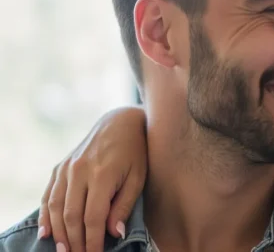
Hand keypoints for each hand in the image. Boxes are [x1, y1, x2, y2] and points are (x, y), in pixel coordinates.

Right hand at [37, 106, 148, 251]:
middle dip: (75, 241)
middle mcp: (80, 171)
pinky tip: (46, 232)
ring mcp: (66, 168)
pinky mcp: (60, 167)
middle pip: (72, 216)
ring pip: (57, 207)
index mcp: (102, 175)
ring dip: (59, 232)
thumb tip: (115, 234)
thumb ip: (124, 206)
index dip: (93, 241)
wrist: (119, 123)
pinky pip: (49, 194)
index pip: (93, 217)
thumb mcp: (138, 178)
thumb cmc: (135, 152)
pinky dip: (46, 215)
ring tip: (64, 250)